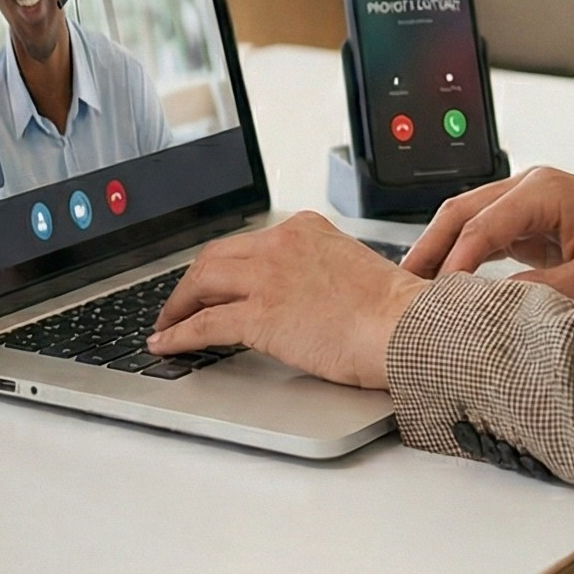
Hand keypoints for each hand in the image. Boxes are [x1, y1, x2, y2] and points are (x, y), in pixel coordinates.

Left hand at [149, 210, 427, 387]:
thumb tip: (302, 298)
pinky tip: (167, 344)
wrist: (407, 328)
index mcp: (304, 229)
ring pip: (201, 283)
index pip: (247, 243)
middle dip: (191, 283)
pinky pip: (204, 323)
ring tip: (165, 326)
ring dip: (177, 306)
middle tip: (178, 304)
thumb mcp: (350, 270)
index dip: (221, 267)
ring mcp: (267, 277)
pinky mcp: (261, 315)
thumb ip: (318, 272)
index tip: (211, 282)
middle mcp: (281, 244)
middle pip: (214, 257)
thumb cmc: (394, 312)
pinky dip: (178, 333)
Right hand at [404, 167, 573, 305]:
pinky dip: (463, 254)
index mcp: (545, 190)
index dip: (455, 262)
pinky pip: (485, 232)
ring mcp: (528, 199)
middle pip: (461, 210)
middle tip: (401, 284)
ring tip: (414, 286)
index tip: (436, 296)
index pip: (482, 225)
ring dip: (442, 249)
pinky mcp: (531, 218)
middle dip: (430, 247)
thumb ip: (544, 293)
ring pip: (467, 218)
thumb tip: (492, 307)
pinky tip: (447, 281)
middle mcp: (530, 186)